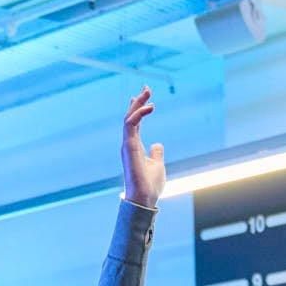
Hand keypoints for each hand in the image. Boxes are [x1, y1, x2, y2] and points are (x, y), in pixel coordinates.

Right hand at [121, 88, 164, 207]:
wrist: (145, 198)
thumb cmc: (150, 184)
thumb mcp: (157, 164)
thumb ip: (156, 153)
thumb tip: (158, 144)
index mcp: (134, 146)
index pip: (134, 123)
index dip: (139, 108)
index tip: (146, 97)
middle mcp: (128, 143)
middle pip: (131, 117)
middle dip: (138, 101)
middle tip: (147, 88)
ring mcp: (127, 144)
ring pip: (129, 117)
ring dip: (138, 103)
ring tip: (148, 91)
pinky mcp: (129, 146)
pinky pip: (130, 124)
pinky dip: (139, 113)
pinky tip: (150, 106)